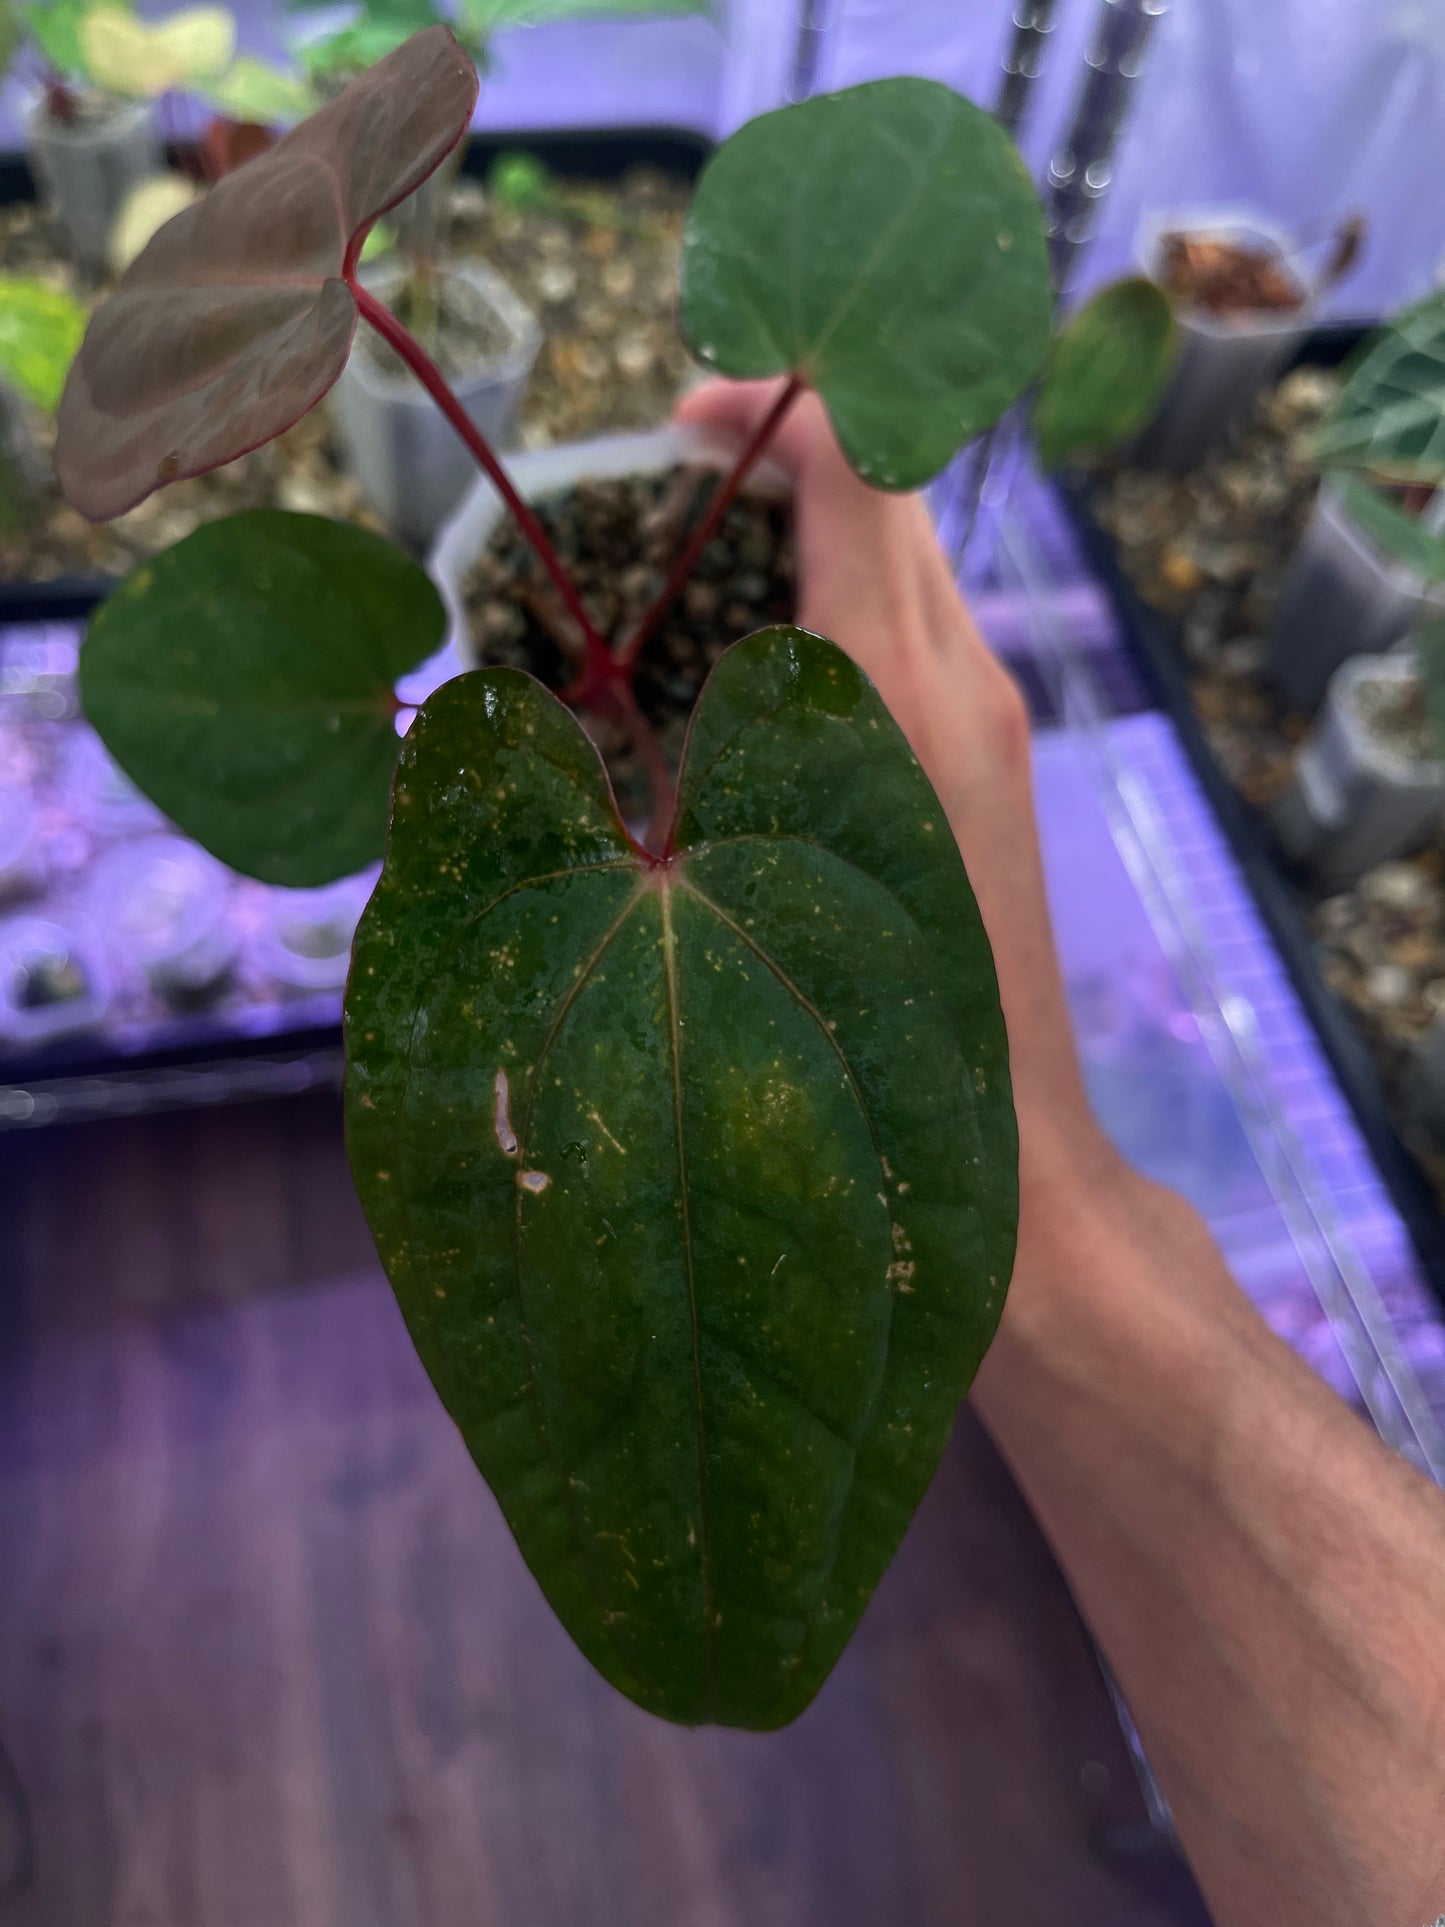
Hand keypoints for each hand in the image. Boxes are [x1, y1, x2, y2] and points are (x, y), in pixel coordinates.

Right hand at [677, 380, 1130, 1286]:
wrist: (1018, 1160)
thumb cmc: (862, 1046)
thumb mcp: (732, 898)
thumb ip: (665, 780)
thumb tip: (566, 712)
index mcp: (893, 685)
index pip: (858, 466)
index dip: (771, 409)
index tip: (680, 422)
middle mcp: (960, 680)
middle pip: (890, 498)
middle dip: (785, 457)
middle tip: (669, 483)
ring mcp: (989, 724)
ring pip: (909, 568)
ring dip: (816, 530)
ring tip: (698, 562)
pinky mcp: (991, 772)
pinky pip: (918, 641)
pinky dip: (843, 607)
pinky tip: (759, 673)